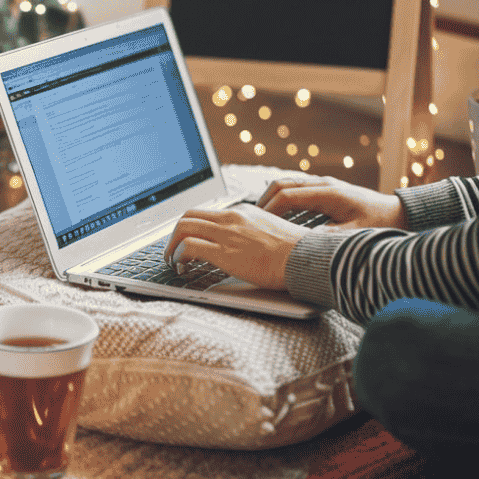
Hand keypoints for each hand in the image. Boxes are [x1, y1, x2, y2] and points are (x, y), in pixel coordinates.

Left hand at [162, 203, 307, 290]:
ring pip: (183, 227)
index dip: (192, 228)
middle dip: (175, 234)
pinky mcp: (224, 251)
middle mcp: (231, 218)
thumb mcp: (271, 234)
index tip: (188, 241)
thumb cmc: (296, 254)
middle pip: (188, 216)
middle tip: (173, 250)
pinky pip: (188, 246)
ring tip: (172, 261)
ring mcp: (227, 233)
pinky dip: (178, 254)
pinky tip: (181, 266)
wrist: (307, 259)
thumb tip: (243, 247)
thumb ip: (253, 234)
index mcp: (243, 213)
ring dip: (172, 245)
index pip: (206, 213)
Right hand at [256, 173, 407, 229]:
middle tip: (251, 219)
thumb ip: (328, 238)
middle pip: (282, 184)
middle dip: (263, 200)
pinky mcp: (325, 190)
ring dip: (271, 198)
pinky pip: (296, 189)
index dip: (269, 209)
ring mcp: (323, 185)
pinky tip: (278, 216)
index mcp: (328, 193)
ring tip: (259, 218)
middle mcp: (323, 184)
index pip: (287, 195)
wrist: (399, 213)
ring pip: (287, 184)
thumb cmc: (380, 223)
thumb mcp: (354, 235)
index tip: (257, 223)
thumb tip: (303, 244)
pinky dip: (281, 199)